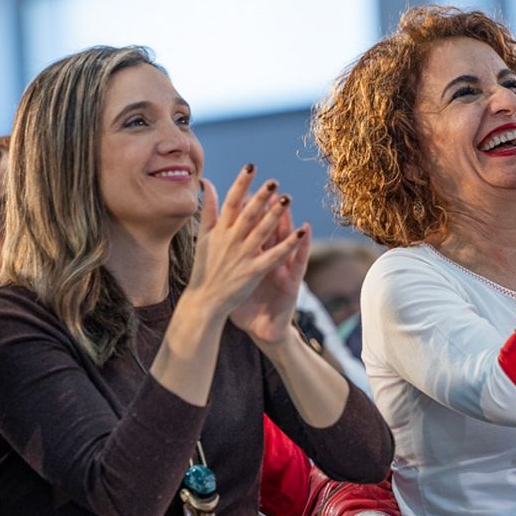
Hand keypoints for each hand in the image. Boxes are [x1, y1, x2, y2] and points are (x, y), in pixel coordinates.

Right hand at [184, 167, 306, 324]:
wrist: (204, 300)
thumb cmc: (204, 267)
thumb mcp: (204, 236)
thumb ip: (209, 209)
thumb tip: (207, 183)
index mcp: (220, 230)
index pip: (232, 201)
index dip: (242, 183)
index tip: (251, 166)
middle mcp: (231, 240)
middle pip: (248, 214)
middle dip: (261, 197)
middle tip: (274, 181)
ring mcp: (243, 255)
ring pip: (262, 231)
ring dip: (275, 215)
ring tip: (287, 199)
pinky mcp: (254, 271)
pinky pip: (273, 255)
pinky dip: (287, 244)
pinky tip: (300, 232)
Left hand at [229, 188, 313, 346]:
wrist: (264, 330)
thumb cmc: (249, 304)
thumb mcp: (235, 277)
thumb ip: (226, 257)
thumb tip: (210, 240)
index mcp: (253, 255)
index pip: (250, 229)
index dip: (247, 210)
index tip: (243, 187)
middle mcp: (268, 257)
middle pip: (267, 229)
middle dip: (267, 209)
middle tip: (267, 186)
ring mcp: (281, 268)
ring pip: (284, 240)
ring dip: (286, 221)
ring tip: (286, 202)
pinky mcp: (291, 281)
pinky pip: (297, 262)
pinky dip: (301, 246)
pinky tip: (305, 231)